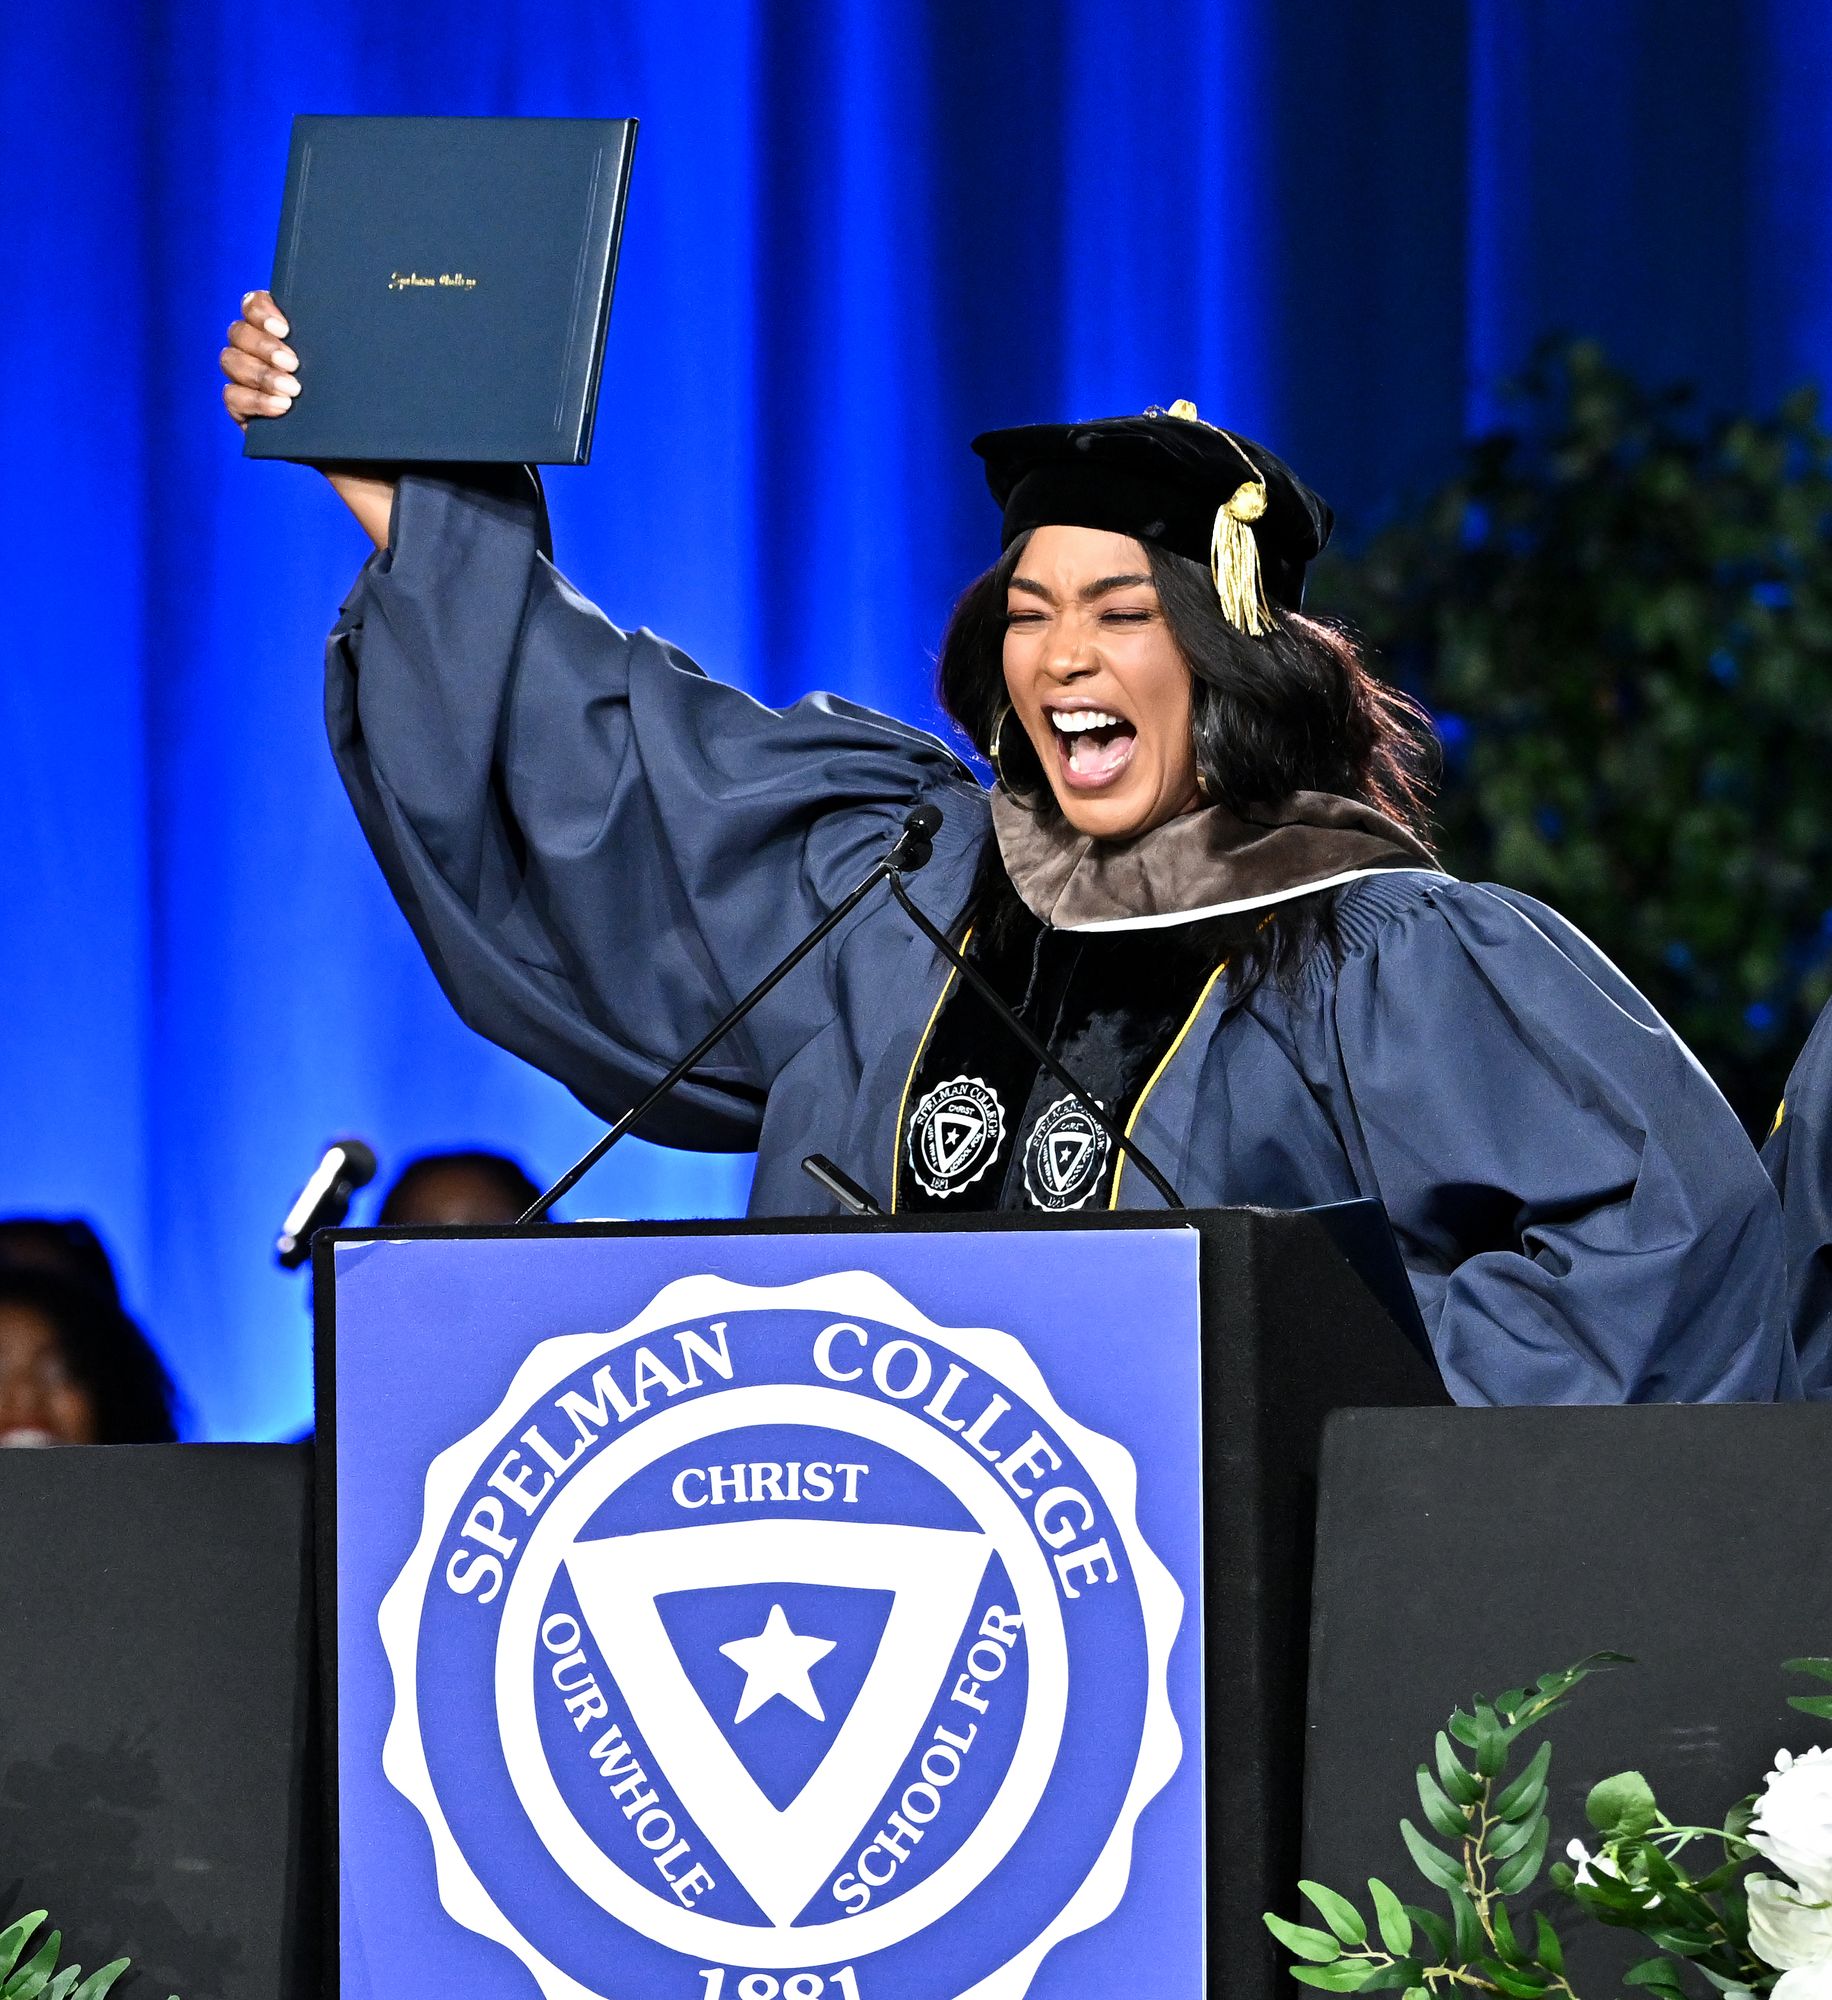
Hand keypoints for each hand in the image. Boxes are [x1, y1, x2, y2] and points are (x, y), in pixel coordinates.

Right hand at [221, 287, 394, 546]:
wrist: (370, 455)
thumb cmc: (372, 405)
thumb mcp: (367, 370)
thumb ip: (359, 339)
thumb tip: (379, 311)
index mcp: (286, 330)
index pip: (255, 303)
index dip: (262, 309)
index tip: (287, 327)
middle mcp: (262, 351)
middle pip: (238, 331)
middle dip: (262, 345)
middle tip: (295, 364)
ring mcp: (251, 381)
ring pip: (230, 361)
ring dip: (260, 374)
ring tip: (293, 391)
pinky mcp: (247, 413)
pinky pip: (232, 399)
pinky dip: (253, 402)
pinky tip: (281, 409)